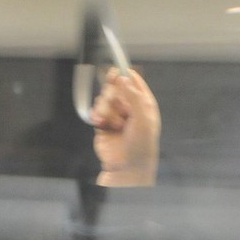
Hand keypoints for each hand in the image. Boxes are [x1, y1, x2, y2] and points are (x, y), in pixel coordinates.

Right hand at [92, 67, 158, 186]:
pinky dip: (97, 115)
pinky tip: (100, 122)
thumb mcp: (143, 118)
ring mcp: (115, 113)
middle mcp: (129, 106)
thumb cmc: (141, 144)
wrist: (127, 166)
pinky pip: (96, 110)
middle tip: (119, 107)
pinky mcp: (103, 122)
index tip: (115, 73)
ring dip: (107, 110)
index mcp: (143, 102)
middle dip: (114, 96)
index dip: (123, 75)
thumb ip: (133, 96)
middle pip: (114, 86)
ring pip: (104, 98)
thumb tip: (123, 78)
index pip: (133, 80)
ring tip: (115, 125)